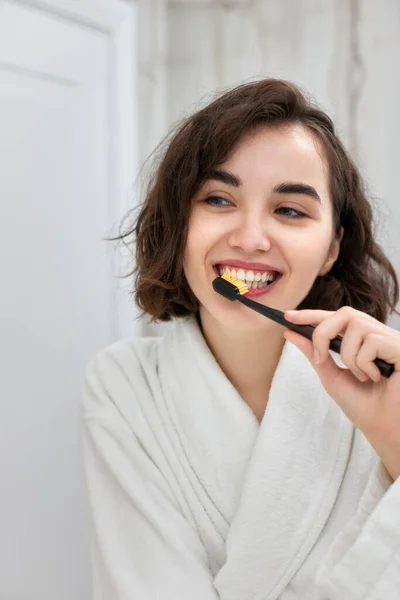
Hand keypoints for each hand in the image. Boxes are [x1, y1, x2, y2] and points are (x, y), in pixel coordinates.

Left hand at [283, 306, 399, 480]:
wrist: (382, 427)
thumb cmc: (361, 404)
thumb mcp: (330, 376)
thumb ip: (313, 352)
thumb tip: (290, 333)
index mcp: (362, 339)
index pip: (336, 318)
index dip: (312, 314)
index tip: (287, 317)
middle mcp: (377, 334)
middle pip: (345, 313)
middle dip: (324, 333)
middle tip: (320, 359)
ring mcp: (390, 339)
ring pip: (357, 326)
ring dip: (349, 356)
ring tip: (360, 376)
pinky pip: (373, 341)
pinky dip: (365, 362)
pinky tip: (376, 377)